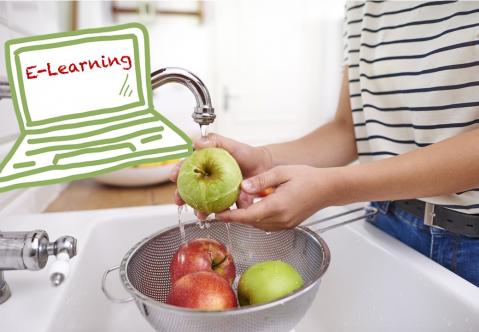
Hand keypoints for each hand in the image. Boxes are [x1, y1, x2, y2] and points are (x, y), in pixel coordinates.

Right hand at [169, 133, 273, 218]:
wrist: (264, 167)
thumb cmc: (247, 154)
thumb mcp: (231, 145)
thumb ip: (215, 141)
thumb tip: (197, 142)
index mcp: (205, 164)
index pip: (187, 167)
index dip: (177, 171)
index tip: (173, 176)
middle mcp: (208, 179)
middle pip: (190, 188)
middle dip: (182, 196)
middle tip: (179, 201)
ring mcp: (217, 191)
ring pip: (203, 201)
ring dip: (199, 209)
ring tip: (200, 214)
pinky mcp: (227, 201)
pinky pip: (222, 208)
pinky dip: (221, 213)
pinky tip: (220, 216)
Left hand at [215, 165, 340, 230]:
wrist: (328, 188)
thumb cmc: (307, 178)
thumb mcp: (282, 172)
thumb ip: (261, 180)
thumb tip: (243, 186)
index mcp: (278, 206)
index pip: (248, 216)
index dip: (230, 216)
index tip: (217, 214)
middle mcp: (280, 219)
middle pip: (250, 221)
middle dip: (236, 214)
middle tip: (226, 203)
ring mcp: (284, 224)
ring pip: (257, 224)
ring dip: (247, 216)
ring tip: (241, 202)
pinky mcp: (287, 225)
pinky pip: (266, 224)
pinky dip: (257, 217)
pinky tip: (256, 205)